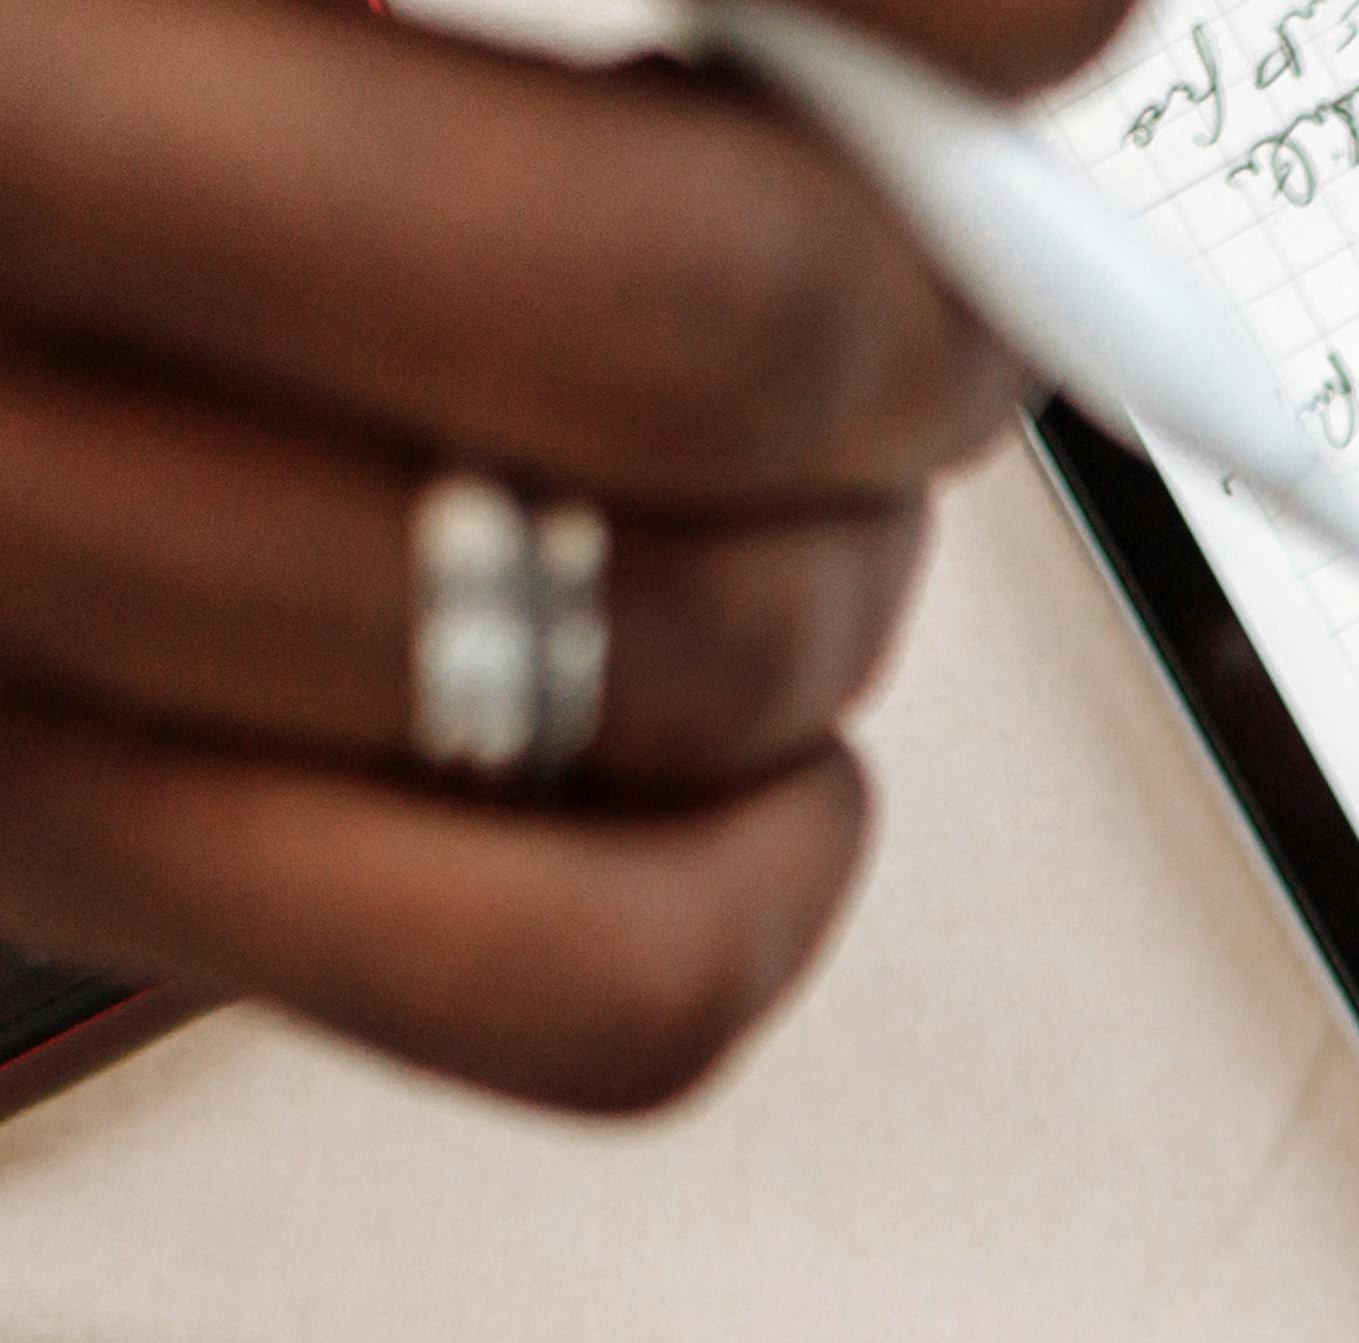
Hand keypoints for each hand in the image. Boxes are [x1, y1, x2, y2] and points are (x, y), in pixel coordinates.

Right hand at [0, 0, 1126, 1112]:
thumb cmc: (40, 75)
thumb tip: (983, 19)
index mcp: (34, 3)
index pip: (694, 70)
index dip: (963, 5)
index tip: (1010, 22)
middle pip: (697, 317)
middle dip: (915, 296)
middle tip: (910, 251)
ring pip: (690, 648)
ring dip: (844, 566)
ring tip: (775, 462)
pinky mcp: (16, 832)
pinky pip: (591, 980)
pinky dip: (765, 870)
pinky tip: (736, 731)